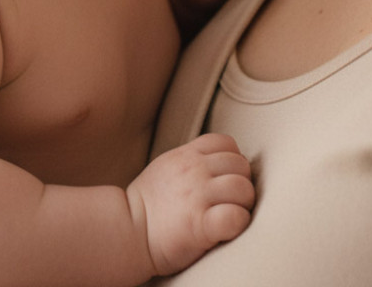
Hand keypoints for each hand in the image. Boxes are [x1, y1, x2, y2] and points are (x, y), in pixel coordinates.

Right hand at [126, 133, 254, 276]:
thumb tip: (215, 160)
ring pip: (244, 188)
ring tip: (230, 214)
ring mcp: (198, 196)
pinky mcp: (201, 225)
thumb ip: (190, 159)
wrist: (128, 229)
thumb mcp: (166, 166)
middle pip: (241, 165)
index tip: (226, 178)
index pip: (226, 143)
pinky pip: (236, 217)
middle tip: (231, 201)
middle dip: (242, 183)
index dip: (233, 160)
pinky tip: (227, 229)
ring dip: (243, 204)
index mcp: (186, 155)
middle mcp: (194, 170)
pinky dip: (238, 223)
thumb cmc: (148, 203)